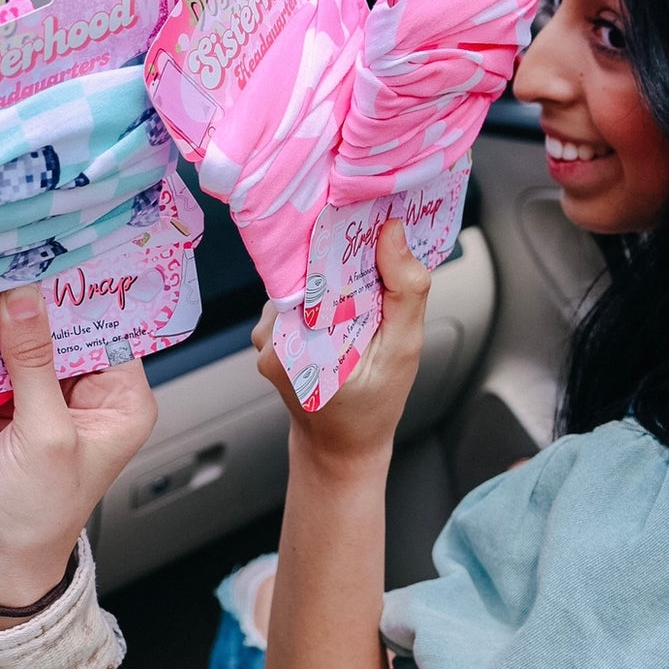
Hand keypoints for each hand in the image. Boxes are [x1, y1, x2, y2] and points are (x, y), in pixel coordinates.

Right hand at [0, 284, 156, 629]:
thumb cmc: (36, 517)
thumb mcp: (45, 436)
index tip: (58, 249)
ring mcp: (32, 393)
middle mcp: (79, 391)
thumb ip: (34, 363)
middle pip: (58, 325)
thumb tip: (25, 298)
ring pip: (15, 336)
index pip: (107, 326)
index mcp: (117, 400)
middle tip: (6, 251)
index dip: (83, 290)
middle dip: (31, 295)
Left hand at [255, 219, 430, 465]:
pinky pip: (299, 298)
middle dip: (344, 259)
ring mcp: (266, 334)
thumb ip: (402, 290)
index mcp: (299, 340)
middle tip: (379, 252)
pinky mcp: (269, 334)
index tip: (372, 221)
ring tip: (365, 291)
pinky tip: (346, 310)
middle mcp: (272, 334)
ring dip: (334, 280)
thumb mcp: (403, 349)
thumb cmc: (372, 407)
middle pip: (308, 271)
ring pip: (304, 283)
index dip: (344, 238)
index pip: (315, 266)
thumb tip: (392, 233)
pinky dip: (324, 296)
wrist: (340, 447)